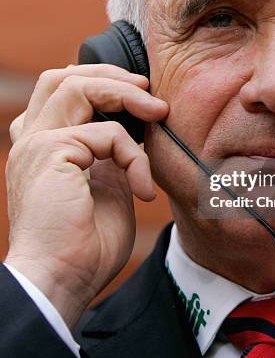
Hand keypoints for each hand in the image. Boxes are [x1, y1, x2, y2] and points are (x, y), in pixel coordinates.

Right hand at [5, 64, 167, 328]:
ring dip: (125, 94)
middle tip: (148, 88)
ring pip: (77, 86)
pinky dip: (134, 156)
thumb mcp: (106, 187)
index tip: (138, 94)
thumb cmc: (85, 245)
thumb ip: (113, 156)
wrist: (62, 281)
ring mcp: (37, 143)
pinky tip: (143, 189)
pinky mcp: (50, 152)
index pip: (60, 92)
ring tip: (158, 111)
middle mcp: (33, 139)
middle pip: (63, 77)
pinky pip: (106, 133)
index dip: (98, 82)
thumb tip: (136, 133)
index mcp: (43, 146)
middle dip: (111, 75)